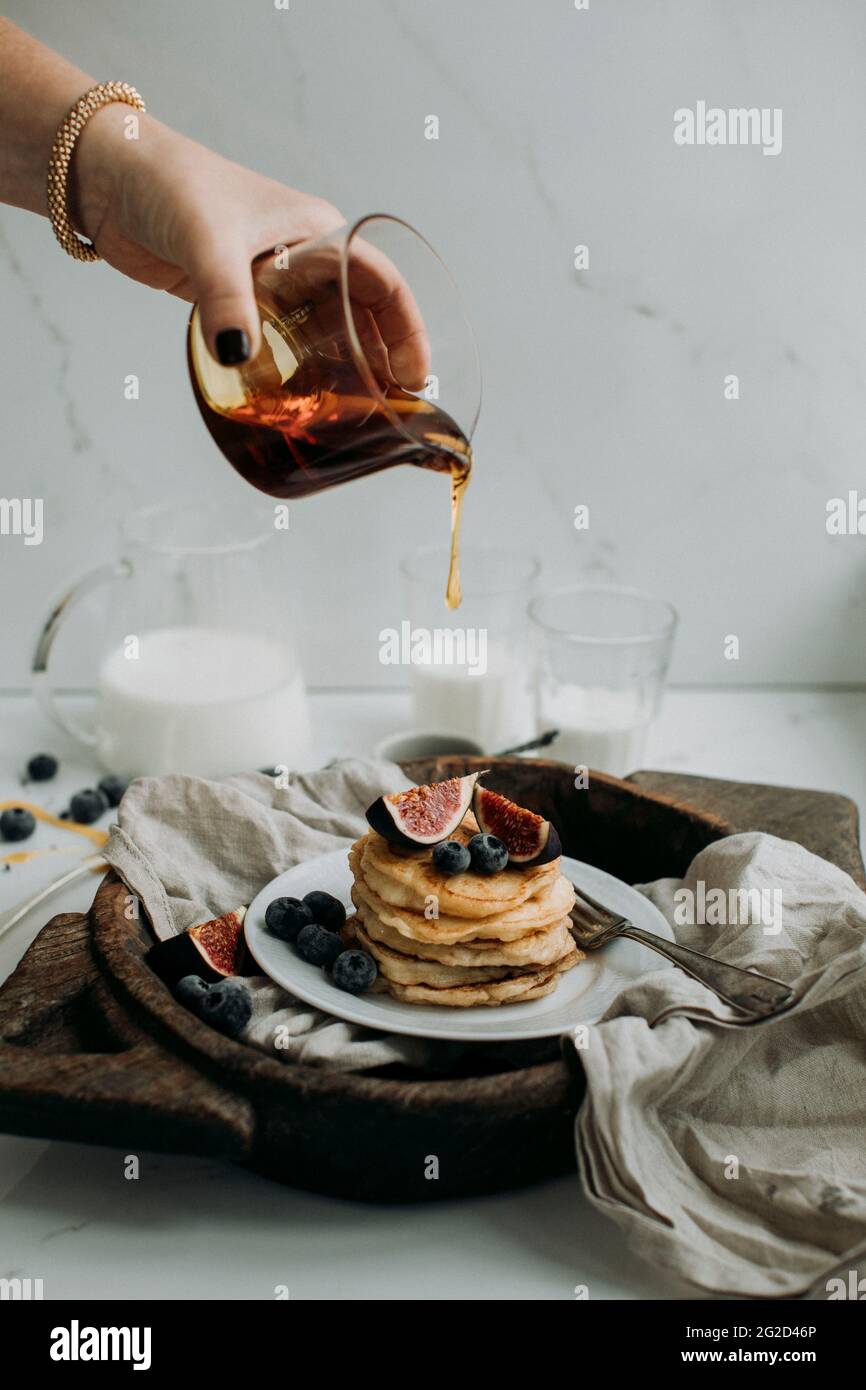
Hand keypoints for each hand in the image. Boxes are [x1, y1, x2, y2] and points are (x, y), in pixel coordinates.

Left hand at [72, 106, 428, 384]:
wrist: (110, 178)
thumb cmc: (169, 186)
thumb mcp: (207, 242)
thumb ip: (225, 300)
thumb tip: (239, 357)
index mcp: (318, 234)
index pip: (382, 284)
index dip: (406, 331)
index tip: (416, 376)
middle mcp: (305, 258)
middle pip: (362, 315)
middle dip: (382, 360)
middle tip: (392, 408)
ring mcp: (274, 282)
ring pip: (324, 332)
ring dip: (343, 369)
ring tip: (357, 415)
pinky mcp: (241, 302)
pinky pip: (283, 342)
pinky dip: (298, 370)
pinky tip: (302, 402)